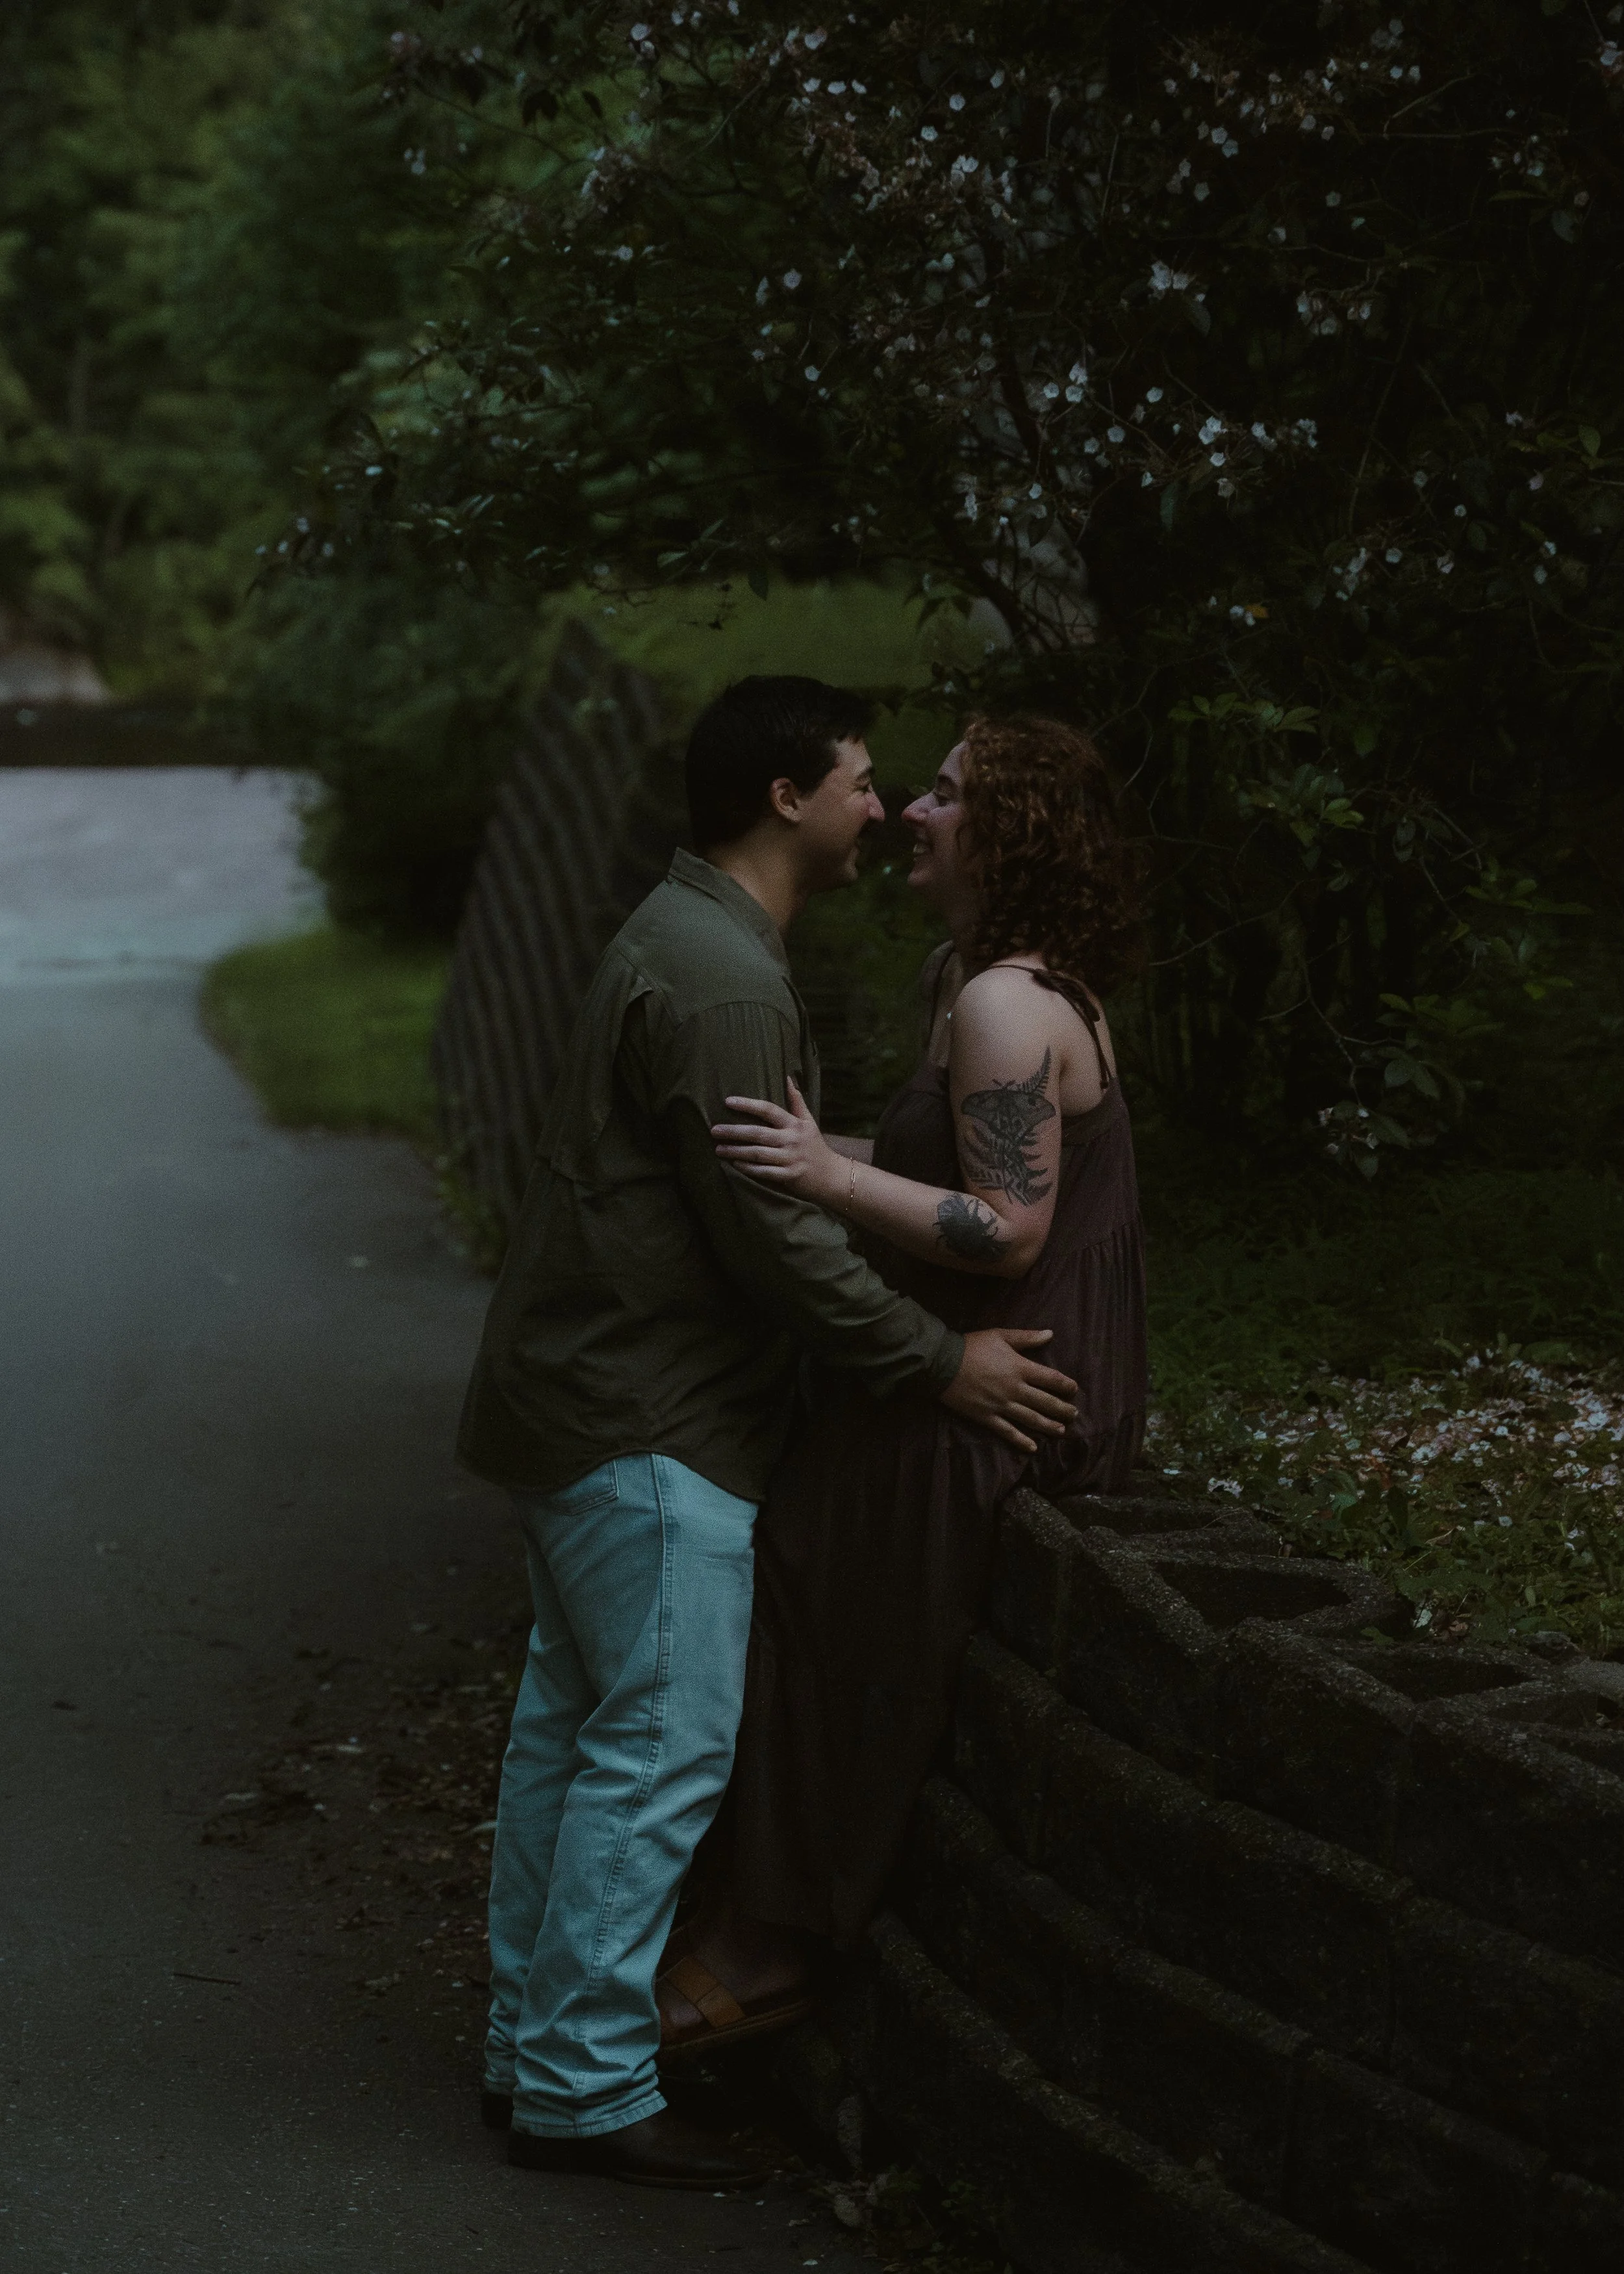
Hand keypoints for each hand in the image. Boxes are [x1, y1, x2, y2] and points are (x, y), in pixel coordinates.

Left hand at [712, 1078, 842, 1206]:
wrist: (831, 1175)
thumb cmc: (815, 1146)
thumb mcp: (809, 1122)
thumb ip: (797, 1101)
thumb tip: (788, 1078)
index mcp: (794, 1124)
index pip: (768, 1109)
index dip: (748, 1104)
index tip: (728, 1102)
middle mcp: (791, 1140)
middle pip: (758, 1133)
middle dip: (734, 1131)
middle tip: (714, 1130)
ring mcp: (790, 1158)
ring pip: (758, 1153)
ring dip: (736, 1151)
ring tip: (718, 1149)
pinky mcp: (789, 1176)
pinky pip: (764, 1171)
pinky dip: (748, 1168)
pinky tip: (735, 1164)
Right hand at [941, 1328, 1078, 1453]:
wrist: (943, 1363)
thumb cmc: (972, 1346)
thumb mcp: (1000, 1335)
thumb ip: (1026, 1337)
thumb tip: (1050, 1334)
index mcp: (1020, 1368)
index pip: (1051, 1378)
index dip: (1065, 1385)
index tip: (1074, 1389)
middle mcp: (1015, 1389)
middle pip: (1045, 1402)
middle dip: (1062, 1409)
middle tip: (1074, 1414)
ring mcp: (1001, 1405)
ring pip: (1031, 1419)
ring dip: (1049, 1426)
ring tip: (1061, 1431)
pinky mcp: (987, 1417)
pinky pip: (1008, 1432)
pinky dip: (1021, 1441)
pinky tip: (1032, 1448)